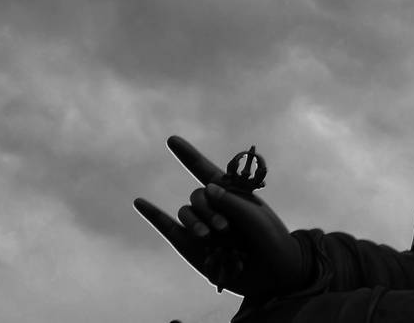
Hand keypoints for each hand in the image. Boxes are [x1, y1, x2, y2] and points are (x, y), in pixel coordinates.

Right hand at [134, 135, 309, 298]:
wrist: (273, 274)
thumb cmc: (270, 240)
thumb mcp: (256, 217)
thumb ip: (232, 202)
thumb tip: (207, 188)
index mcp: (232, 193)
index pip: (206, 170)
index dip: (188, 155)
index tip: (171, 140)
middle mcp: (214, 208)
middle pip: (197, 196)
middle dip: (207, 209)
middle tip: (224, 228)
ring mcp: (202, 227)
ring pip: (185, 214)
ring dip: (195, 222)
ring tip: (209, 237)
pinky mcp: (191, 248)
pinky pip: (168, 228)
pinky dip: (154, 215)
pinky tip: (140, 202)